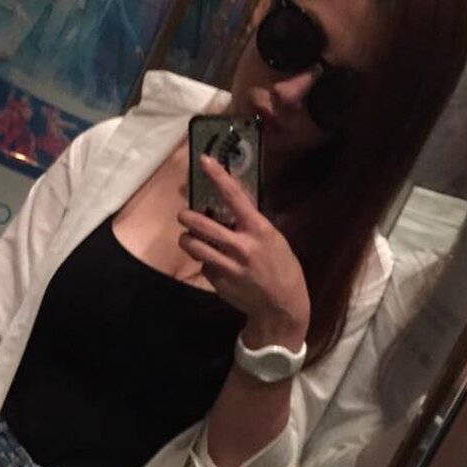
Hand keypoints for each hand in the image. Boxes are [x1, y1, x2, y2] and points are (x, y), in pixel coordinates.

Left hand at [177, 156, 309, 348]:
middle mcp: (242, 246)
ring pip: (193, 246)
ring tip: (190, 238)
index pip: (235, 196)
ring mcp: (228, 266)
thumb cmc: (280, 266)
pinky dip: (203, 262)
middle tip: (184, 215)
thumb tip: (227, 208)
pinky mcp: (219, 282)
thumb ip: (249, 224)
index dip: (218, 177)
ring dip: (187, 240)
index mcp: (259, 229)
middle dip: (187, 217)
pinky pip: (203, 265)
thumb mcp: (273, 239)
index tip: (203, 161)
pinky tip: (214, 264)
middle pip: (202, 225)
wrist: (281, 305)